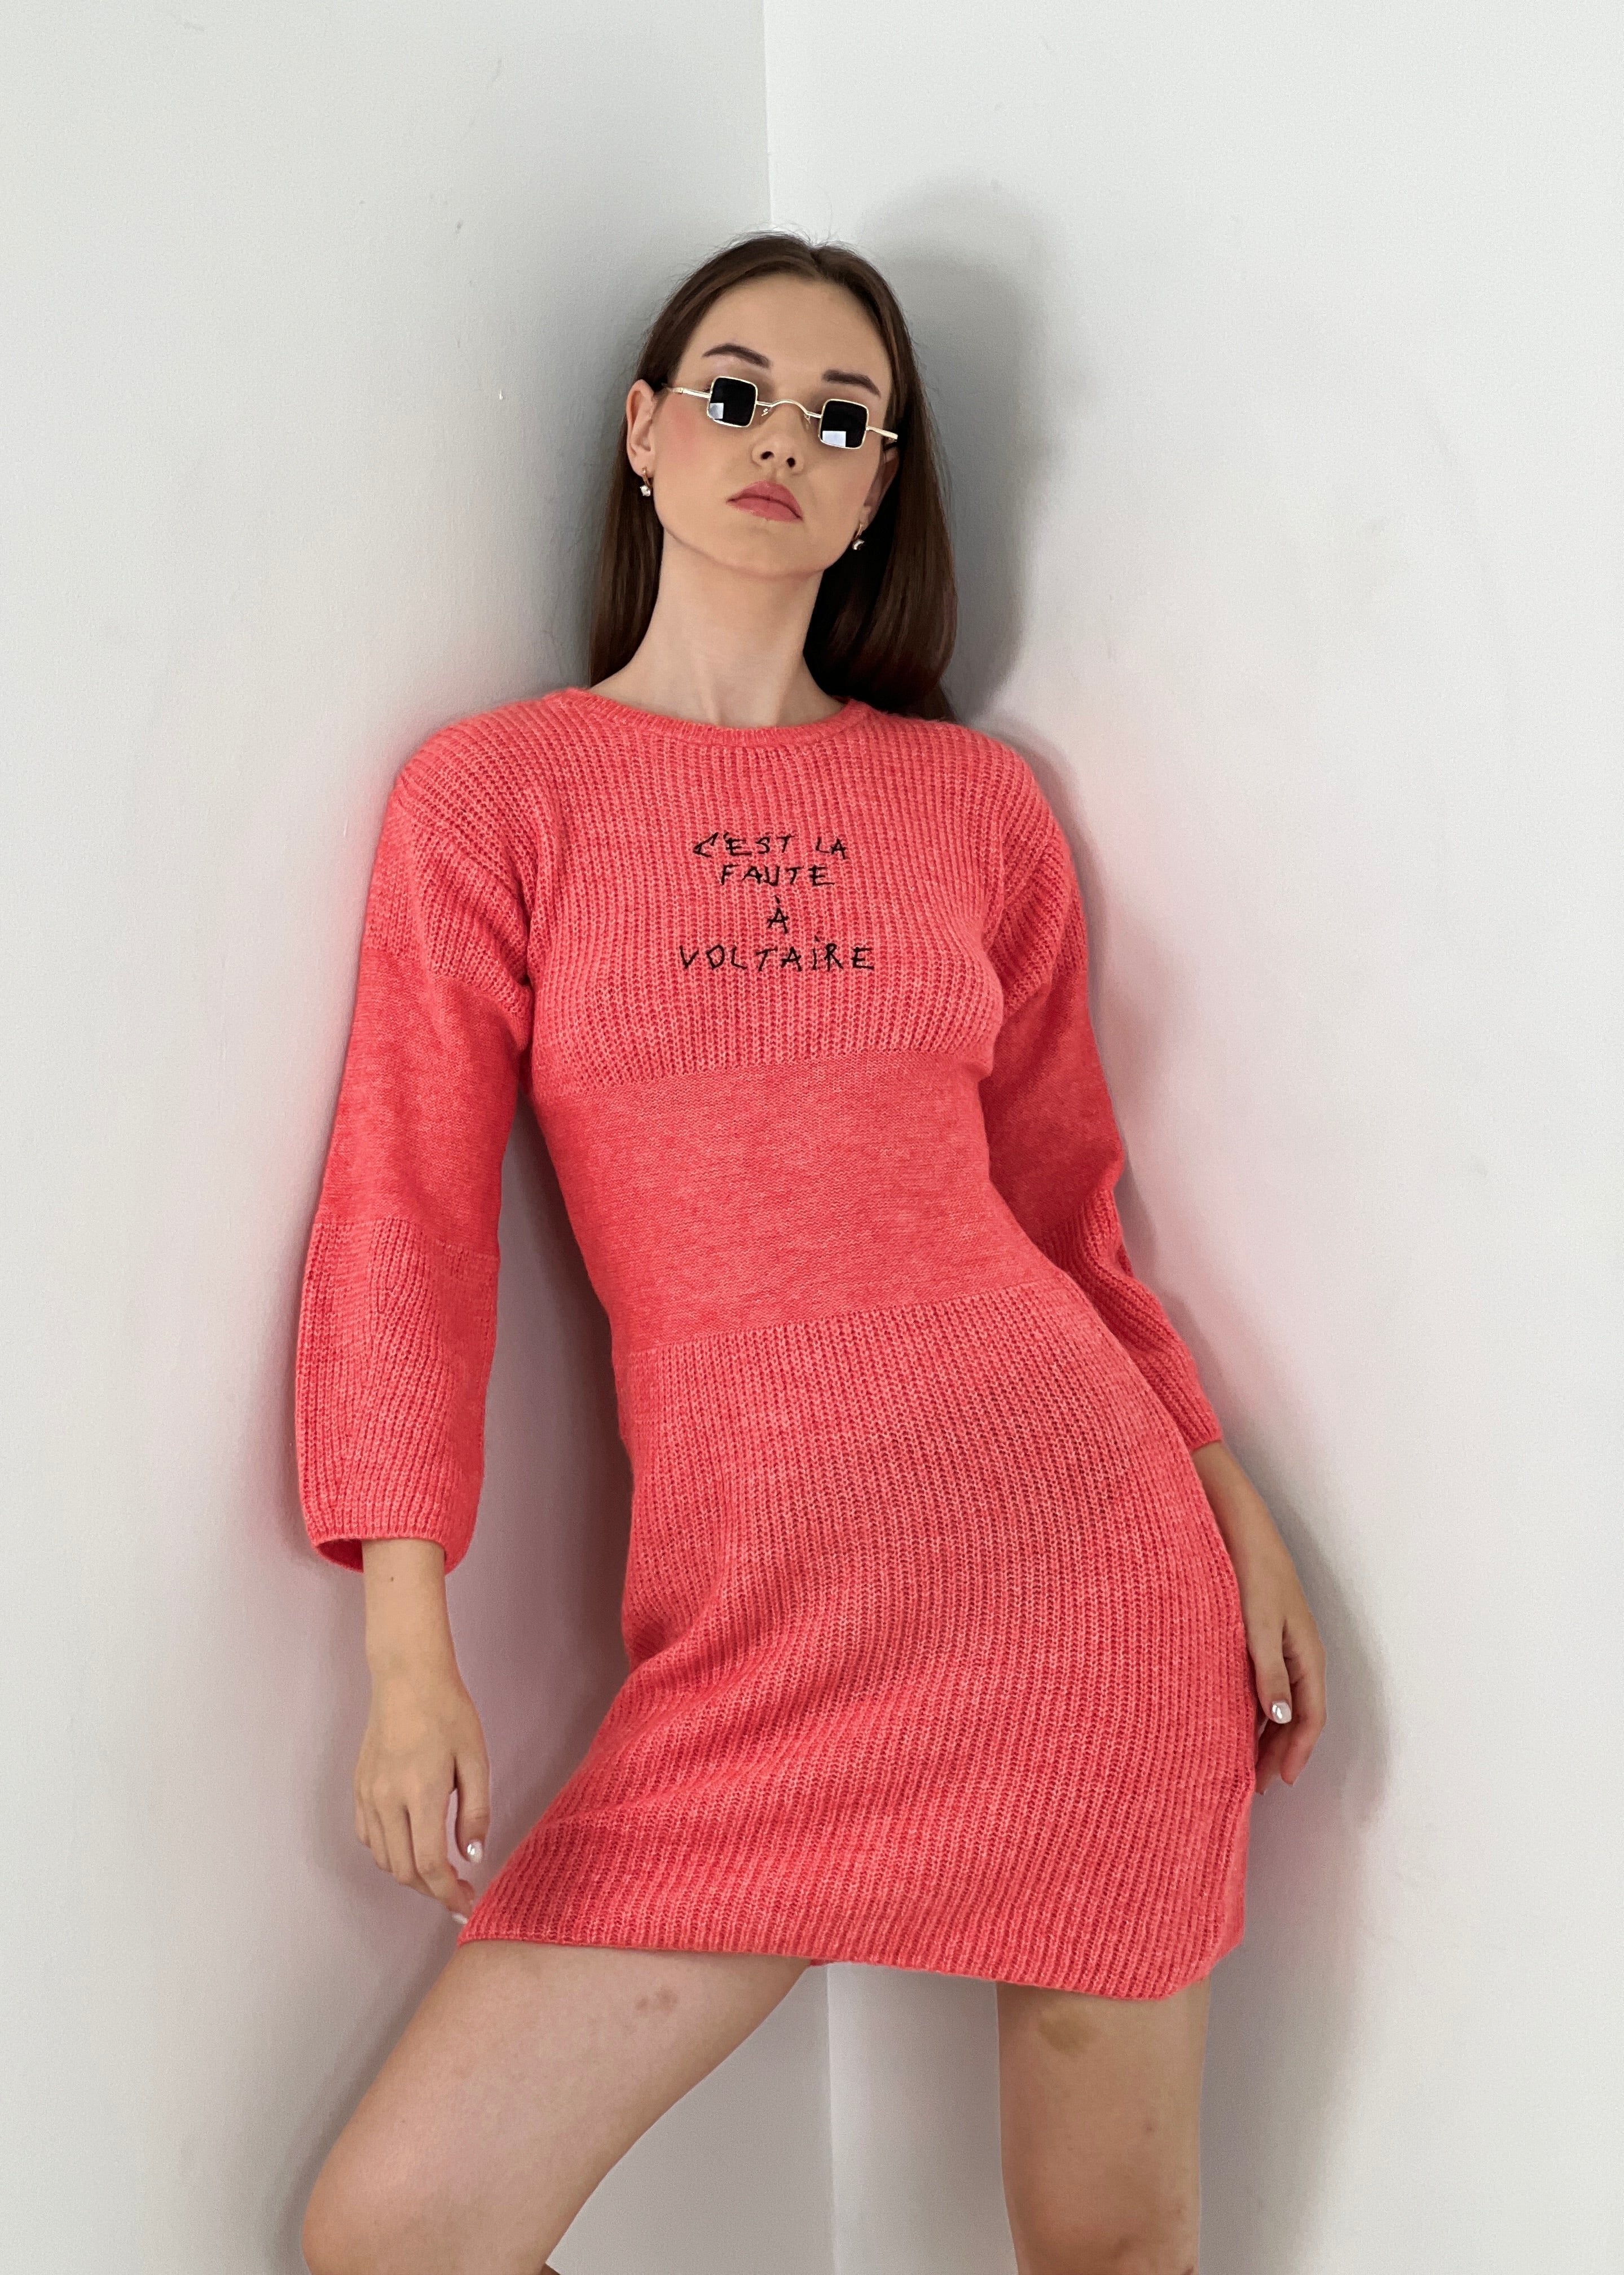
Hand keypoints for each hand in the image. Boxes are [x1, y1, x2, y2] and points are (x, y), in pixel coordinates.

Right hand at [354, 1660, 490, 1917]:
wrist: (408, 1676)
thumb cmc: (448, 1712)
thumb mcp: (476, 1759)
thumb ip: (475, 1812)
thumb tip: (471, 1856)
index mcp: (421, 1793)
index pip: (430, 1865)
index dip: (448, 1894)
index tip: (466, 1905)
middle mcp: (387, 1799)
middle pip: (404, 1870)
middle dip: (432, 1890)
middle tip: (457, 1891)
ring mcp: (368, 1794)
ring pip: (383, 1858)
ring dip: (410, 1874)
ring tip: (438, 1870)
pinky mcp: (359, 1787)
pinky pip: (368, 1837)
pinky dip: (389, 1852)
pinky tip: (410, 1843)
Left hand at [1189, 1441, 1325, 1793]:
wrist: (1237, 1522)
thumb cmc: (1250, 1568)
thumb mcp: (1258, 1623)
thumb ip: (1269, 1671)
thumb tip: (1282, 1719)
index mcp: (1307, 1652)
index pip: (1310, 1716)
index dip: (1297, 1751)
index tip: (1279, 1781)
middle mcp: (1299, 1651)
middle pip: (1297, 1713)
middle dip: (1281, 1750)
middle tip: (1257, 1783)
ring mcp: (1283, 1641)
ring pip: (1282, 1699)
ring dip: (1268, 1731)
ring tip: (1245, 1760)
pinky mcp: (1263, 1631)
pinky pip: (1267, 1681)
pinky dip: (1256, 1705)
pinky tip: (1235, 1715)